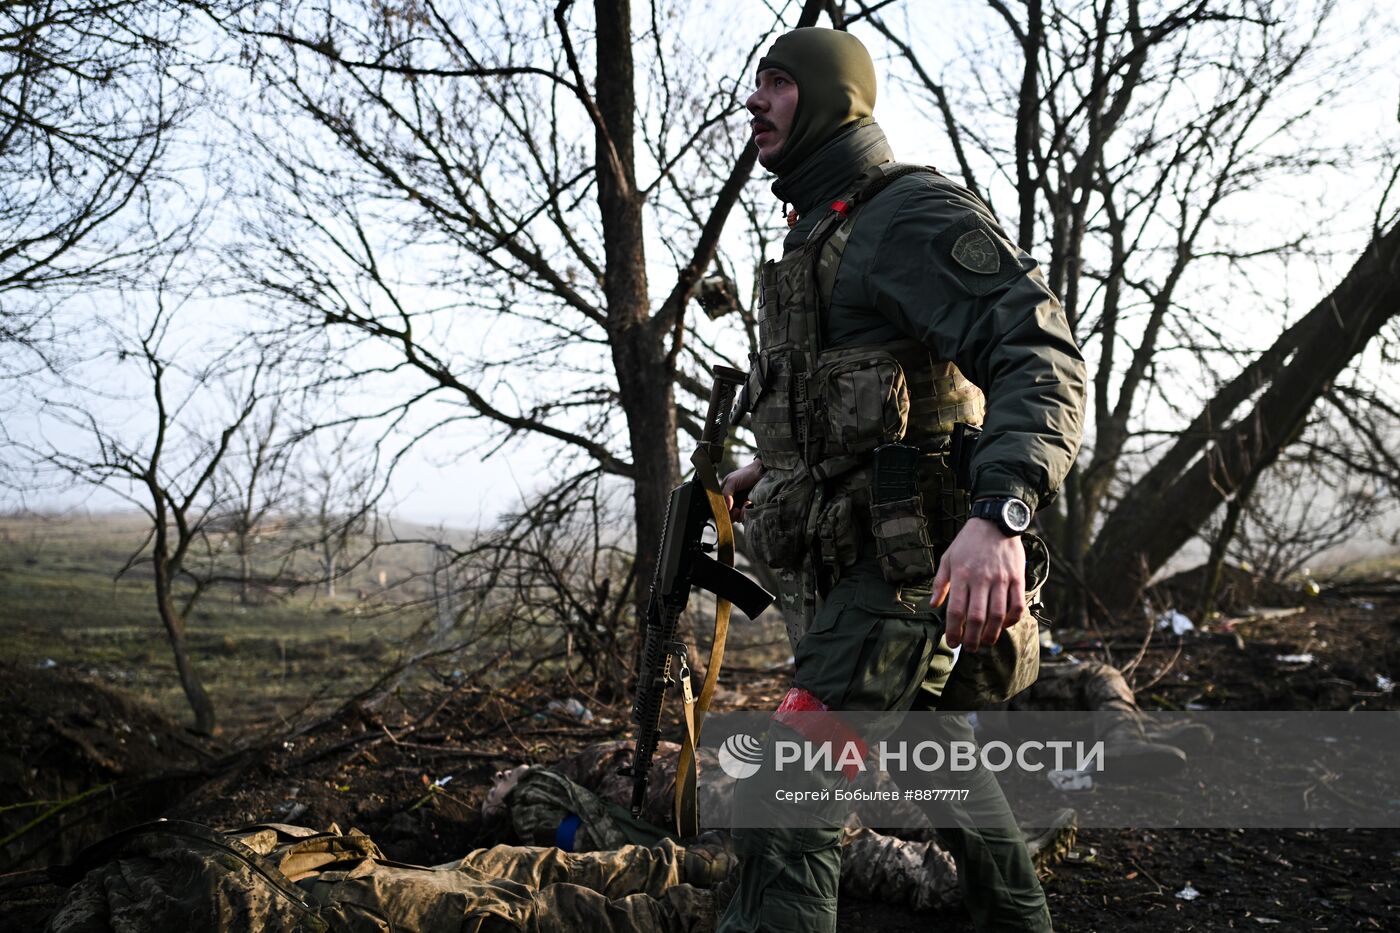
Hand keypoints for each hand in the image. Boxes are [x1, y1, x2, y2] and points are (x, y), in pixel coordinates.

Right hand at [720, 459, 764, 522]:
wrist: (762, 473)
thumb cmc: (746, 474)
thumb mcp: (732, 481)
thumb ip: (726, 493)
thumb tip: (726, 507)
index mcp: (724, 494)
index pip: (719, 507)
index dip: (723, 510)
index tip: (730, 509)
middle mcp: (731, 501)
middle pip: (727, 515)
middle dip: (732, 514)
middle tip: (737, 510)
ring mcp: (740, 505)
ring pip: (736, 517)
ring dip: (741, 514)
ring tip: (746, 505)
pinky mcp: (748, 508)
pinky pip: (745, 516)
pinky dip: (746, 513)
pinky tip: (749, 504)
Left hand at [929, 519, 1025, 651]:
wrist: (995, 521)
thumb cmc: (968, 542)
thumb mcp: (948, 558)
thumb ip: (940, 582)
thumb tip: (933, 605)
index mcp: (962, 575)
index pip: (956, 610)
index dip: (954, 630)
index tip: (952, 642)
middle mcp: (981, 579)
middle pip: (977, 617)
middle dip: (972, 638)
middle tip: (969, 648)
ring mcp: (1001, 580)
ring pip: (997, 615)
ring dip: (991, 634)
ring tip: (985, 643)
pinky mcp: (1017, 578)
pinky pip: (1017, 605)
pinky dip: (1011, 620)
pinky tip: (1004, 626)